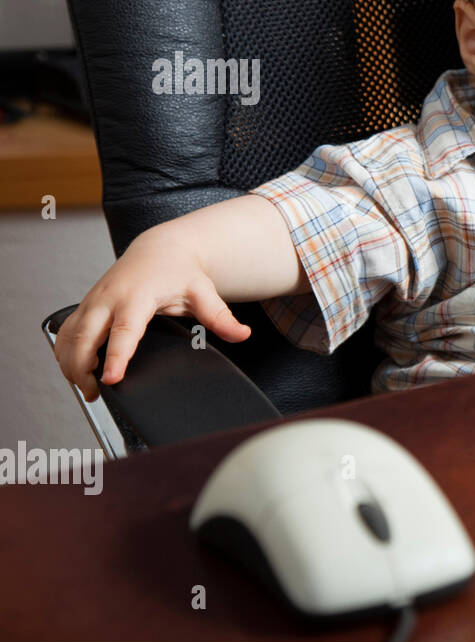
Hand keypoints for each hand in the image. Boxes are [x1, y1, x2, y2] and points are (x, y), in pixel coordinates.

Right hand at [54, 228, 251, 402]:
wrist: (160, 249)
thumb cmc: (180, 272)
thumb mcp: (204, 293)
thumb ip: (221, 317)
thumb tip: (243, 334)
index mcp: (137, 297)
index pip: (123, 332)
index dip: (115, 356)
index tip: (110, 379)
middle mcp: (109, 298)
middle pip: (84, 337)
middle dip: (82, 368)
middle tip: (95, 392)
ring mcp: (93, 301)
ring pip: (67, 336)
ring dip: (69, 363)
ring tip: (86, 388)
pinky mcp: (85, 305)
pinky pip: (64, 331)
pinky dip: (64, 352)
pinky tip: (75, 370)